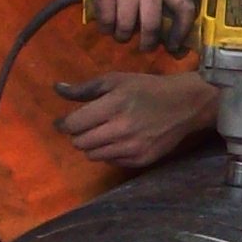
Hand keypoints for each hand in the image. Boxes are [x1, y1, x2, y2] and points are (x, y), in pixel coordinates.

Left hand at [55, 72, 215, 167]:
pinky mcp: (141, 160)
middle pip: (80, 143)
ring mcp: (132, 148)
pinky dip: (109, 152)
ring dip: (92, 145)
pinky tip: (118, 140)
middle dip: (78, 135)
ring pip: (93, 155)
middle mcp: (121, 129)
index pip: (73, 124)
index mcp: (113, 105)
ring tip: (102, 133)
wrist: (184, 105)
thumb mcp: (116, 80)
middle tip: (86, 126)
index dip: (63, 124)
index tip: (63, 122)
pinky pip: (111, 162)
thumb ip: (84, 88)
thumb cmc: (147, 88)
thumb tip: (56, 89)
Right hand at [65, 0, 193, 47]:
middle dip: (148, 43)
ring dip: (121, 35)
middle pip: (152, 25)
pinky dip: (105, 28)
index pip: (185, 7)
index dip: (182, 31)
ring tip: (119, 31)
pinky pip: (107, 21)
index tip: (175, 46)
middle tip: (145, 47)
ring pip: (126, 27)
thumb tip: (171, 36)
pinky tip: (105, 23)